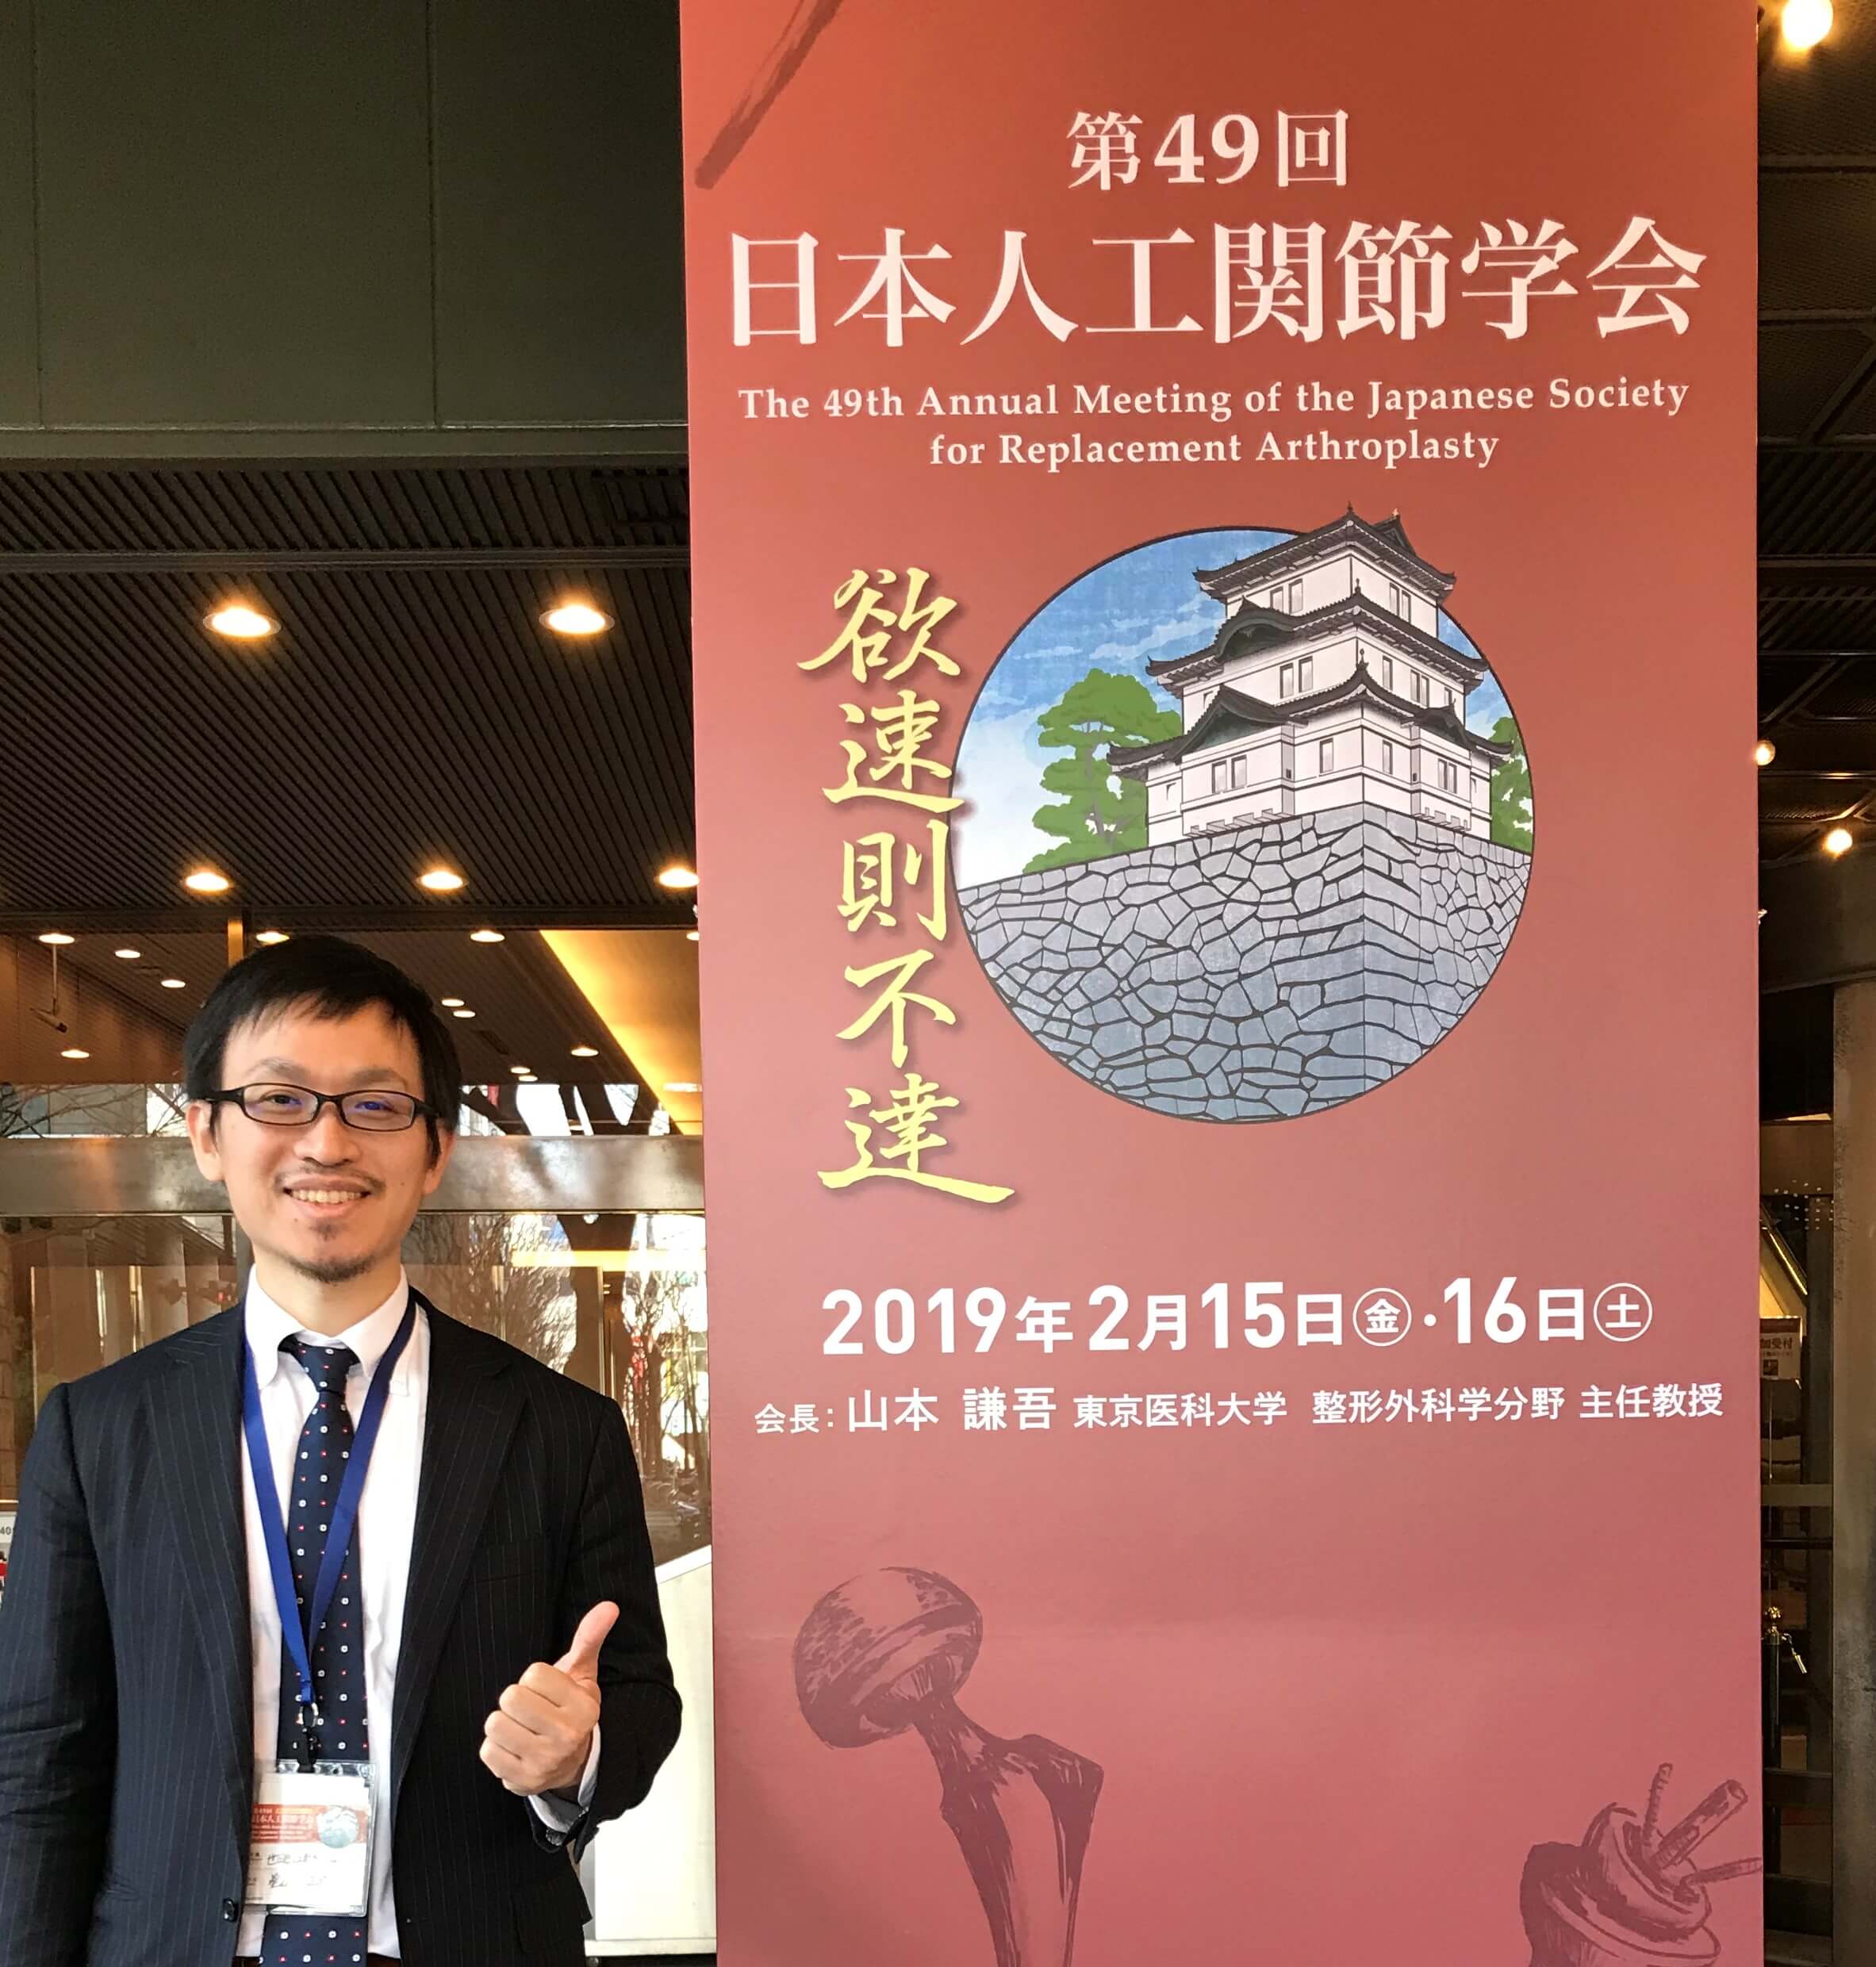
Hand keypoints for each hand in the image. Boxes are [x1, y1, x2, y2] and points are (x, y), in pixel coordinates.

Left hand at [479, 1601, 617, 1797]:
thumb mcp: (582, 1675)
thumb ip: (589, 1638)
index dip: (534, 1678)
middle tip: (529, 1709)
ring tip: (520, 1727)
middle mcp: (566, 1737)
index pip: (534, 1673)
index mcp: (583, 1708)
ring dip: (503, 1723)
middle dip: (515, 1699)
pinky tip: (513, 1747)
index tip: (547, 1692)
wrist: (572, 1764)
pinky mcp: (521, 1782)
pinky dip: (495, 1747)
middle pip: (511, 1697)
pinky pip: (488, 1751)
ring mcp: (543, 1762)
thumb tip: (609, 1606)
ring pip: (495, 1724)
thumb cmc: (570, 1710)